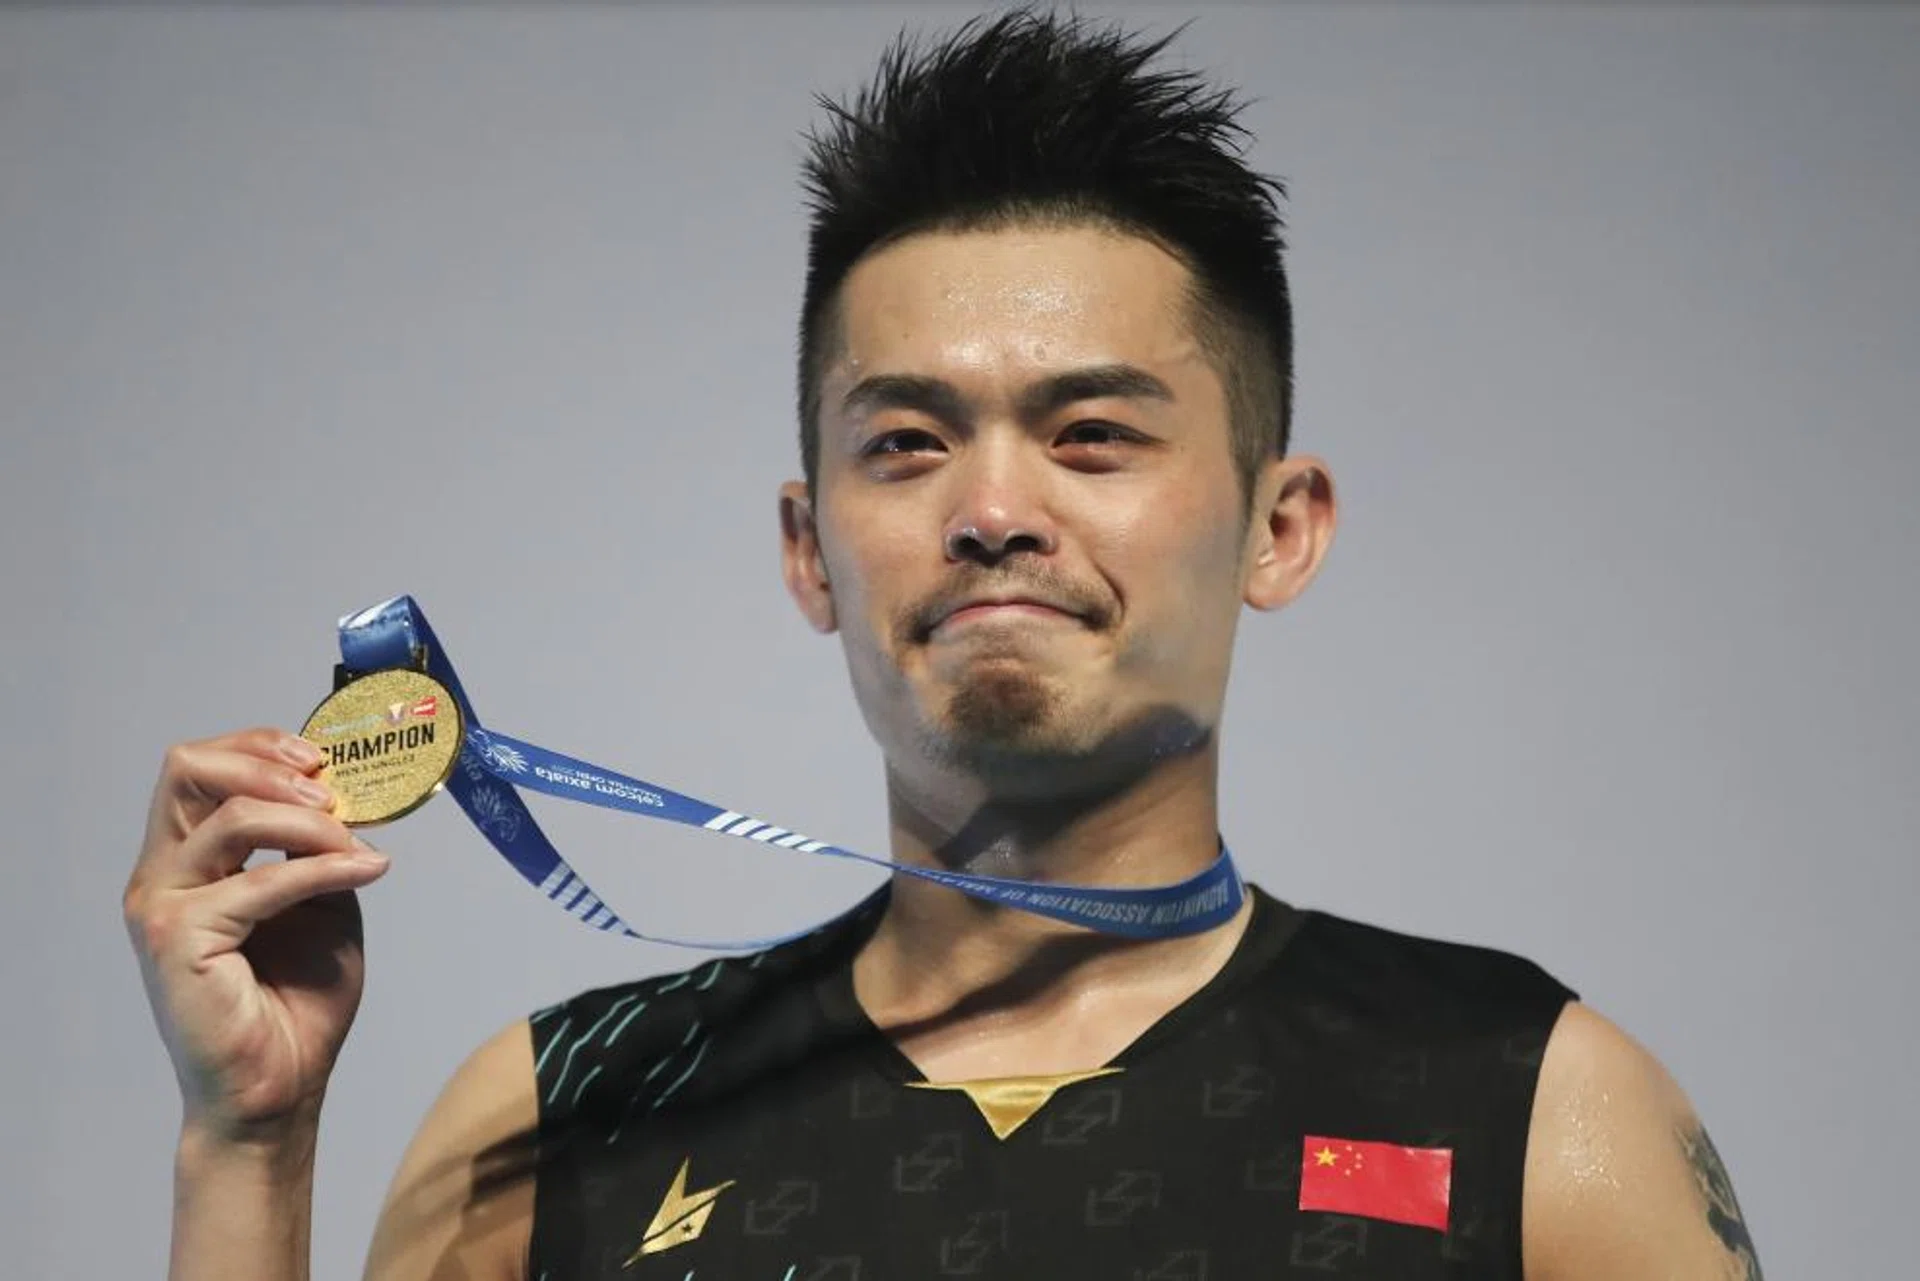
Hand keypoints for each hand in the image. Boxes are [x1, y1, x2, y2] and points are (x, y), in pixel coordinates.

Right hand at [125, 728, 391, 1144]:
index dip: (260, 747)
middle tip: (328, 789)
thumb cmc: (295, 1001)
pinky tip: (369, 871)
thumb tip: (342, 795)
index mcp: (187, 860)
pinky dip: (322, 869)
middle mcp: (162, 874)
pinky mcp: (178, 939)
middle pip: (186, 768)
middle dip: (267, 762)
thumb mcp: (321, 900)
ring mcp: (162, 905)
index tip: (323, 762)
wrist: (280, 1086)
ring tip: (354, 843)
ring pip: (229, 815)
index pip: (198, 767)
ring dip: (307, 819)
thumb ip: (317, 847)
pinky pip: (261, 881)